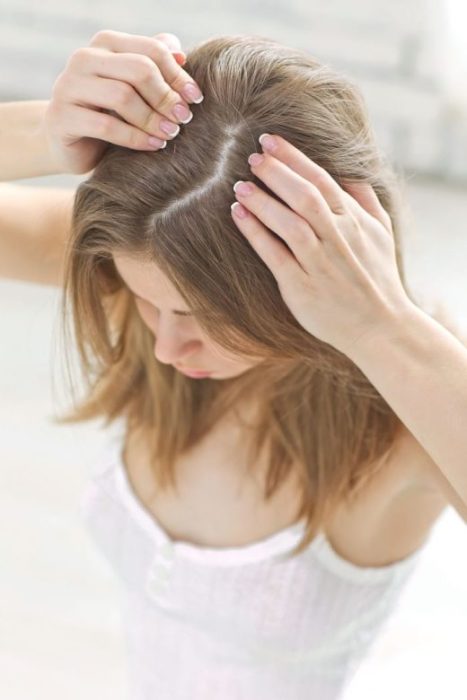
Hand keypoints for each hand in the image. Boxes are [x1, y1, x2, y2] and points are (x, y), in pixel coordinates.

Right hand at [41, 30, 202, 173]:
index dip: (178, 75)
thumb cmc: (108, 113)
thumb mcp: (133, 89)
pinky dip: (135, 138)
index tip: (196, 98)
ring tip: (171, 133)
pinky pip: (107, 126)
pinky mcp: (62, 117)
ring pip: (122, 96)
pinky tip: (154, 145)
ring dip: (152, 118)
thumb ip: (153, 67)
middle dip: (166, 96)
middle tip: (184, 118)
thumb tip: (182, 54)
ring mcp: (69, 86)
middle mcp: (84, 58)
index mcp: (105, 44)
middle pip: (138, 69)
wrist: (68, 142)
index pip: (151, 50)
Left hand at [230, 134, 413, 358]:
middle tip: (250, 155)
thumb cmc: (378, 278)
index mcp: (354, 221)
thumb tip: (349, 171)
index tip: (270, 141)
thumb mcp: (382, 233)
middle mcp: (337, 238)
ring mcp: (319, 262)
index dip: (293, 158)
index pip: (321, 180)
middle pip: (304, 196)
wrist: (379, 327)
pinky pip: (274, 254)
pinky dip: (255, 232)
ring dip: (262, 200)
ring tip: (239, 184)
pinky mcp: (300, 286)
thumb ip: (364, 199)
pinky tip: (238, 214)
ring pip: (289, 222)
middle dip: (276, 172)